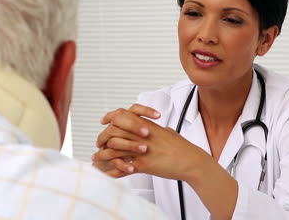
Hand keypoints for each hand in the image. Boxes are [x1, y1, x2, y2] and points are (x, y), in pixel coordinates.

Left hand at [93, 104, 210, 181]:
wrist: (190, 160)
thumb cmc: (182, 148)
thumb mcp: (168, 133)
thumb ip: (159, 130)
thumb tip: (160, 129)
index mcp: (146, 125)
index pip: (122, 115)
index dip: (110, 117)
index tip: (104, 121)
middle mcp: (141, 136)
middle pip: (113, 131)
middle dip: (102, 138)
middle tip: (99, 143)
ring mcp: (141, 150)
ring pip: (114, 149)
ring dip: (103, 155)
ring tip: (97, 159)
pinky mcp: (143, 165)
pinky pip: (122, 168)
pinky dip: (112, 172)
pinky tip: (106, 174)